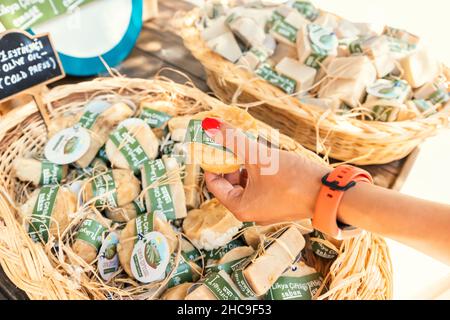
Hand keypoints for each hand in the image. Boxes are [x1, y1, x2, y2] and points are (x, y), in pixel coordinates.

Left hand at [202, 118, 329, 224]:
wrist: (330, 193)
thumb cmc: (292, 178)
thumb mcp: (258, 156)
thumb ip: (233, 139)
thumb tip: (210, 124)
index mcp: (240, 208)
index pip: (214, 184)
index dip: (212, 162)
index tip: (214, 144)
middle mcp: (251, 213)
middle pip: (229, 184)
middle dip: (230, 162)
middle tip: (232, 143)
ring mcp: (266, 210)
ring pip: (246, 184)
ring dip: (245, 165)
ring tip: (251, 148)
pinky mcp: (280, 204)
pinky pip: (261, 186)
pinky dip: (259, 172)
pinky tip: (266, 158)